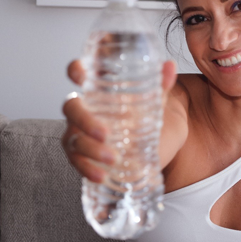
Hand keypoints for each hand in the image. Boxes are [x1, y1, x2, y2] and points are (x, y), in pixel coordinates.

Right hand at [61, 59, 176, 182]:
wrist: (153, 150)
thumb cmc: (146, 120)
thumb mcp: (155, 103)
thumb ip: (160, 85)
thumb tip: (170, 66)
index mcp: (98, 91)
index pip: (79, 73)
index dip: (75, 70)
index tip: (80, 74)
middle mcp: (84, 110)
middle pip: (71, 108)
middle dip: (84, 120)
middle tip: (105, 133)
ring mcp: (80, 133)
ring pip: (72, 138)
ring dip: (90, 149)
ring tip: (113, 158)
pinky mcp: (83, 156)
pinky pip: (76, 161)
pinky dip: (86, 169)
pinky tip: (101, 175)